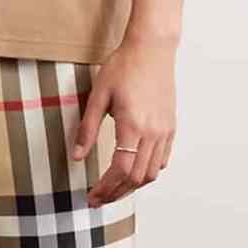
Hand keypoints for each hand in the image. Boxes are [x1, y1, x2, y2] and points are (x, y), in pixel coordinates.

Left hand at [72, 40, 176, 205]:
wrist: (152, 49)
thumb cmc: (123, 67)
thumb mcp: (98, 95)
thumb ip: (87, 128)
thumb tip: (77, 157)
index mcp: (133, 126)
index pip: (120, 170)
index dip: (105, 188)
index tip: (91, 196)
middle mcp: (153, 132)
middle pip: (136, 178)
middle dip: (116, 193)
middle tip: (98, 199)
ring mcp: (165, 131)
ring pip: (152, 173)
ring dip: (132, 186)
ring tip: (113, 189)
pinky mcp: (170, 126)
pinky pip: (162, 160)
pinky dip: (147, 172)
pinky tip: (133, 172)